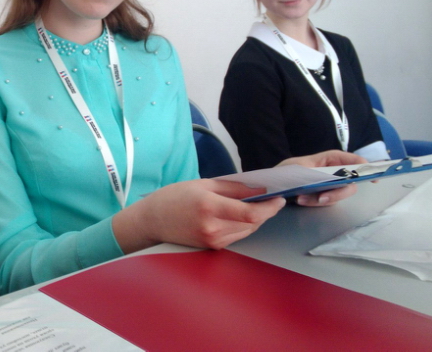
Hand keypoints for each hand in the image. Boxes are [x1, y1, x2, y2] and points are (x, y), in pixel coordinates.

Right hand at [114, 179, 285, 252]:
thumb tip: (259, 189)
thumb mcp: (203, 184)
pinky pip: (237, 236)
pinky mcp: (212, 247)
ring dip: (256, 219)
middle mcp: (212, 227)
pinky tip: (240, 215)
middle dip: (265, 212)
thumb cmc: (174, 197)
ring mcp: (212, 240)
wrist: (153, 220)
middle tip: (271, 199)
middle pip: (252, 223)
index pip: (250, 213)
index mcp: (209, 207)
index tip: (279, 199)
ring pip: (247, 231)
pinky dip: (243, 226)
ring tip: (255, 205)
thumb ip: (233, 187)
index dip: (269, 208)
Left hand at [278, 150, 363, 206]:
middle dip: (338, 192)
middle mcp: (330, 173)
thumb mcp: (296, 167)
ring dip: (322, 199)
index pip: (345, 159)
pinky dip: (313, 202)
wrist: (271, 187)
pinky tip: (300, 201)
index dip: (360, 164)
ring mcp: (327, 186)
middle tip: (322, 198)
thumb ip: (312, 170)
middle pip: (348, 181)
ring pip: (338, 194)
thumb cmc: (284, 172)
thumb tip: (325, 176)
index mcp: (324, 160)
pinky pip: (325, 201)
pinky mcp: (322, 196)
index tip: (371, 172)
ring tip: (301, 199)